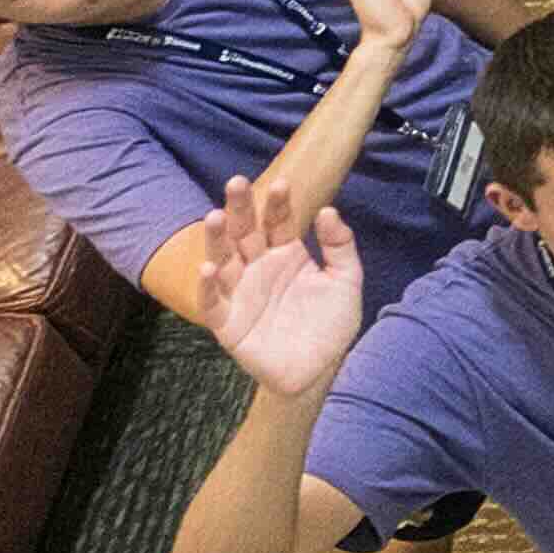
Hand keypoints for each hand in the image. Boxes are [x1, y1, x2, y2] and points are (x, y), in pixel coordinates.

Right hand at [171, 174, 366, 394]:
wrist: (322, 369)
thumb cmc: (332, 323)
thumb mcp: (346, 280)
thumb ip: (340, 245)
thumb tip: (328, 210)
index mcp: (287, 254)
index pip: (278, 222)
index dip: (278, 204)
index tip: (282, 183)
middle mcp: (259, 268)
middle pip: (245, 233)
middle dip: (239, 209)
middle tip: (235, 184)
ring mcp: (241, 294)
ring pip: (223, 261)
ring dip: (216, 240)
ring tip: (214, 217)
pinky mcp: (229, 323)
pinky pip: (213, 303)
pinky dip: (208, 287)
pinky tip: (208, 268)